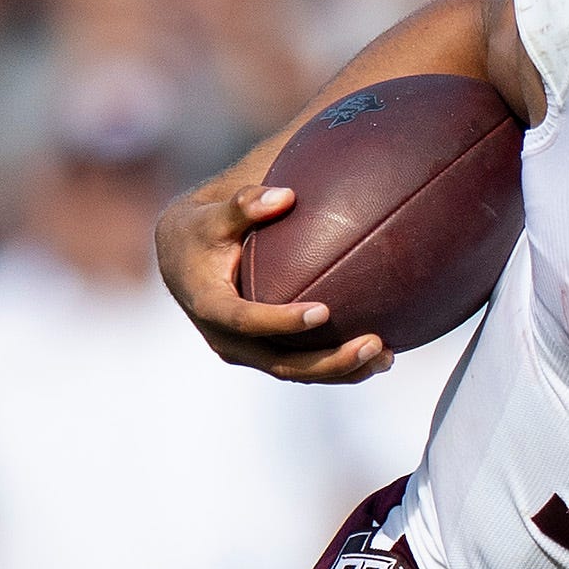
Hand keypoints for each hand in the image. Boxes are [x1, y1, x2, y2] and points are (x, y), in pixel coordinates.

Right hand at [152, 180, 392, 383]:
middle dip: (330, 360)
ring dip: (343, 371)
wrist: (181, 259)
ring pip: (298, 373)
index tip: (323, 311)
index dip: (283, 321)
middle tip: (374, 343)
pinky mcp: (264, 355)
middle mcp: (227, 340)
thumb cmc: (202, 229)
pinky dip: (340, 367)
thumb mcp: (214, 214)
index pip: (247, 321)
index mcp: (210, 306)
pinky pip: (304, 368)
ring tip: (387, 357)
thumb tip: (285, 195)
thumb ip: (244, 204)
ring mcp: (247, 353)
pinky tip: (380, 356)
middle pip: (282, 363)